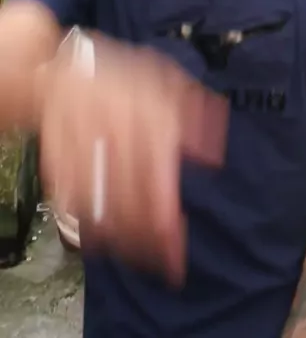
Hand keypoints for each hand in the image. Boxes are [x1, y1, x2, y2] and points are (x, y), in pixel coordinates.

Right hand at [36, 34, 227, 282]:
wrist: (60, 72)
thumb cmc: (120, 75)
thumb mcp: (164, 79)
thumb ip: (194, 113)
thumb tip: (213, 156)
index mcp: (147, 124)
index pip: (158, 186)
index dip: (166, 225)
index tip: (177, 250)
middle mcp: (117, 145)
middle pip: (133, 208)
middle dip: (149, 243)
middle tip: (164, 265)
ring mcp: (85, 158)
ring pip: (106, 213)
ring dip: (124, 243)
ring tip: (141, 260)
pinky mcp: (59, 169)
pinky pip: (76, 207)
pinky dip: (92, 230)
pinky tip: (105, 243)